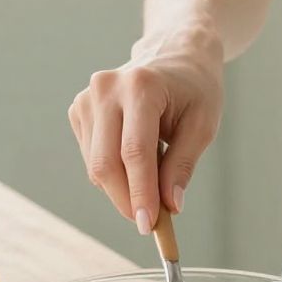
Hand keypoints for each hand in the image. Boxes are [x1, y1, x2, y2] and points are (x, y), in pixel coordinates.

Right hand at [68, 26, 223, 232]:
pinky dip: (113, 174)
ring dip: (121, 189)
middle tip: (150, 223)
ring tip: (151, 187)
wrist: (176, 56)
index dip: (140, 193)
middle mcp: (106, 89)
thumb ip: (182, 165)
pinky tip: (136, 165)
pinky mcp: (79, 110)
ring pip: (96, 165)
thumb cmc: (195, 90)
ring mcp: (87, 98)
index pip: (134, 152)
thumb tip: (169, 206)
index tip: (150, 225)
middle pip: (106, 162)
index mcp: (141, 86)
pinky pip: (92, 157)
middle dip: (126, 200)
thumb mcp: (202, 126)